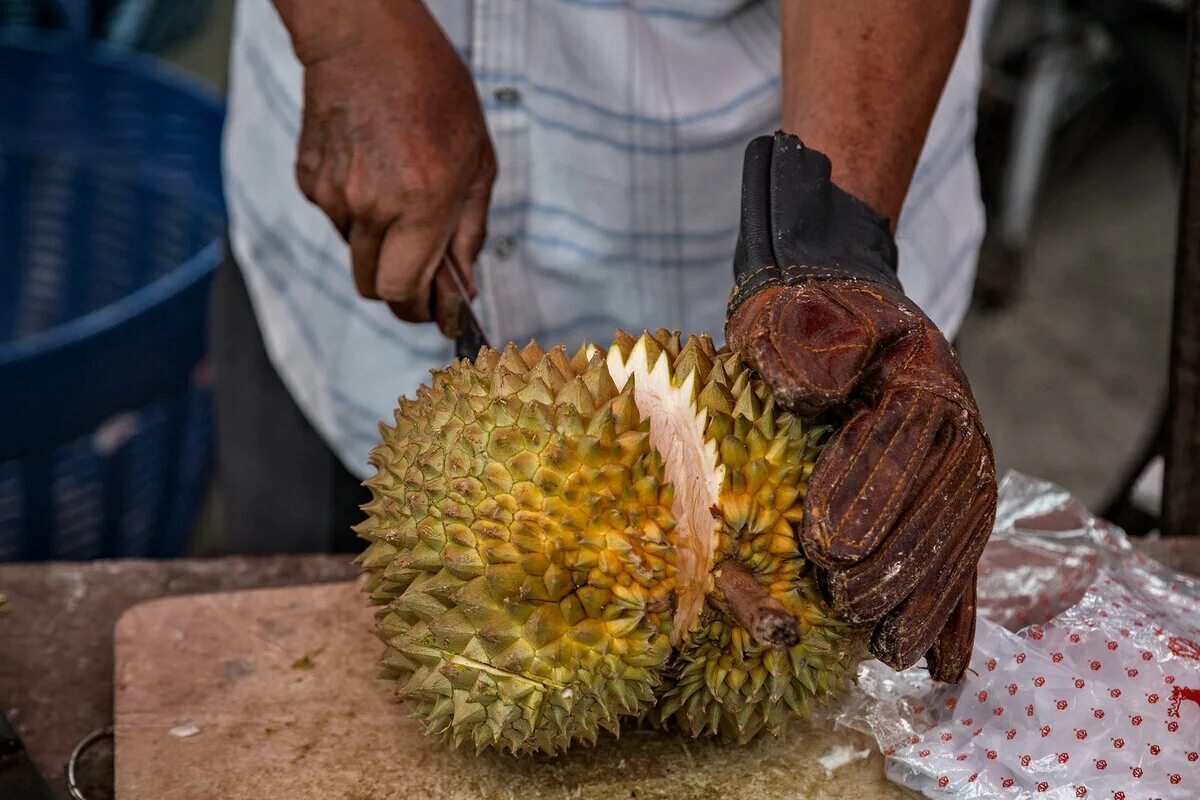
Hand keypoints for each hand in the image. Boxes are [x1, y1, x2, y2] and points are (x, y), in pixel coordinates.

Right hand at [290, 0, 495, 326]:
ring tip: (401, 200)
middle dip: (401, 290)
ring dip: (380, 248)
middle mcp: (372, 206)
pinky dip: (357, 214)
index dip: (421, 311)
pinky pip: (336, 221)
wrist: (365, 40)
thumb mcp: (477, 161)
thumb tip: (462, 285)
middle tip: (424, 276)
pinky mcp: (309, 181)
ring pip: (355, 255)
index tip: (436, 313)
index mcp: (422, 203)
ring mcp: (334, 195)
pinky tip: (373, 172)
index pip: (405, 292)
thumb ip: (469, 231)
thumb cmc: (432, 91)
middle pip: (374, 287)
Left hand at [725, 132, 995, 681]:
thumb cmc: (805, 320)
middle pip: (937, 504)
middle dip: (893, 562)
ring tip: (887, 648)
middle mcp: (958, 427)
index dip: (866, 495)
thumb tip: (818, 391)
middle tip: (843, 601)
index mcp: (920, 379)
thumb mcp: (796, 311)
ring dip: (923, 601)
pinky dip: (954, 615)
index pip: (901, 442)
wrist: (838, 315)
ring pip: (955, 543)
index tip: (823, 544)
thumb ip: (807, 339)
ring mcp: (962, 469)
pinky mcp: (951, 503)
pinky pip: (963, 562)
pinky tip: (943, 668)